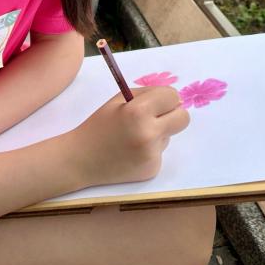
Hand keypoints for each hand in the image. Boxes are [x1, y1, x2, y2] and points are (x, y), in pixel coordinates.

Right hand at [71, 86, 189, 186]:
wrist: (80, 159)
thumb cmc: (99, 125)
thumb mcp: (119, 100)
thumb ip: (147, 95)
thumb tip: (173, 99)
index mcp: (139, 111)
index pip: (173, 97)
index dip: (166, 98)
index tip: (158, 102)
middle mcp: (149, 134)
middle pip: (183, 118)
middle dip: (173, 114)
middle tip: (157, 117)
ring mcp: (152, 154)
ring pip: (169, 136)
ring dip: (157, 133)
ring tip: (132, 138)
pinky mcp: (152, 169)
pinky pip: (160, 152)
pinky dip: (150, 150)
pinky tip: (131, 153)